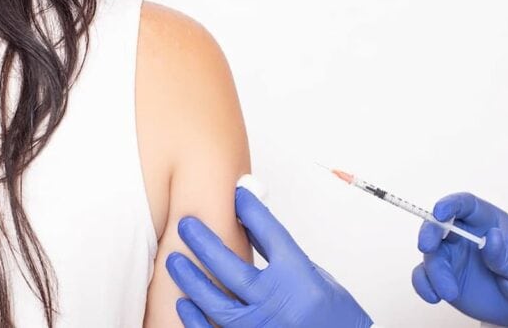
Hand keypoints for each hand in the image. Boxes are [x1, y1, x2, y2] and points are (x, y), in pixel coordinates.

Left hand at [166, 186, 373, 327]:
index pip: (271, 234)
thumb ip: (280, 254)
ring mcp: (262, 327)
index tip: (238, 193)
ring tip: (175, 260)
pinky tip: (185, 303)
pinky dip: (196, 320)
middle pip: (232, 267)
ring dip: (192, 280)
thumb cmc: (332, 317)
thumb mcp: (314, 276)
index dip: (252, 210)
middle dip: (204, 242)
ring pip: (217, 302)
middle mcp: (278, 303)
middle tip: (186, 225)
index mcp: (298, 279)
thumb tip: (250, 224)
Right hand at [412, 193, 507, 326]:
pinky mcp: (443, 276)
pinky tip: (434, 297)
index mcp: (488, 222)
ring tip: (450, 293)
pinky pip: (424, 276)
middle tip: (427, 247)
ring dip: (435, 272)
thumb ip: (507, 255)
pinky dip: (423, 285)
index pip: (466, 205)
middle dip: (429, 232)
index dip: (451, 204)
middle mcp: (465, 235)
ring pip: (431, 254)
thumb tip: (491, 237)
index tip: (440, 212)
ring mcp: (452, 255)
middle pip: (439, 225)